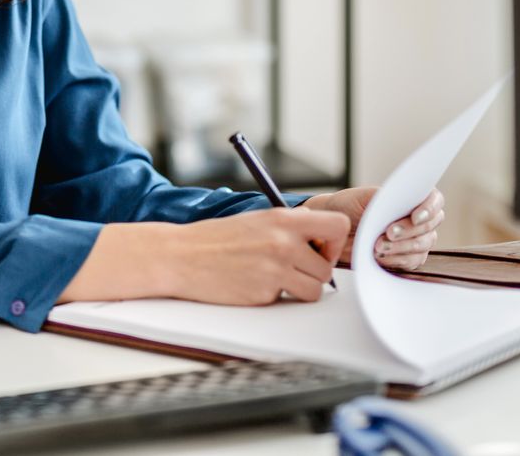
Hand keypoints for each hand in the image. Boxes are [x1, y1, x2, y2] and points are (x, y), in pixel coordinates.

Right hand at [56, 209, 350, 308]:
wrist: (181, 256)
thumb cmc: (216, 239)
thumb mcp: (257, 221)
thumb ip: (290, 228)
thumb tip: (320, 240)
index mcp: (284, 219)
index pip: (338, 227)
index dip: (334, 242)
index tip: (319, 248)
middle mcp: (284, 242)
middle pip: (327, 269)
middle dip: (313, 273)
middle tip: (291, 269)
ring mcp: (275, 270)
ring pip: (315, 290)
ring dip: (300, 289)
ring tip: (274, 278)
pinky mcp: (265, 293)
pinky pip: (288, 301)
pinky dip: (277, 297)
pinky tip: (255, 284)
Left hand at [298, 186, 443, 270]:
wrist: (335, 228)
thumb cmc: (349, 207)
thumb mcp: (363, 196)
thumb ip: (384, 196)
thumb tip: (404, 196)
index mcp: (410, 198)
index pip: (435, 200)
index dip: (429, 209)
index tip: (415, 217)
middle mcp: (417, 219)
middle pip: (429, 227)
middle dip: (409, 231)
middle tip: (388, 233)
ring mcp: (414, 240)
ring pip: (422, 246)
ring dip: (401, 247)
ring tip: (377, 246)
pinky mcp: (406, 258)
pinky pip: (411, 262)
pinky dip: (396, 259)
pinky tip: (380, 257)